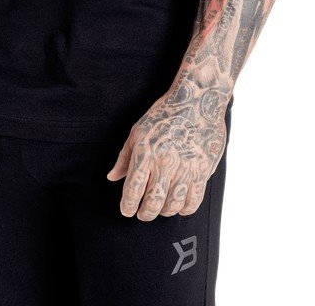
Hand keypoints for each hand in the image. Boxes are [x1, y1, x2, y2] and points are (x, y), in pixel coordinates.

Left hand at [105, 93, 226, 220]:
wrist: (196, 100)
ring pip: (173, 205)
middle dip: (145, 214)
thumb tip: (112, 177)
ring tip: (160, 208)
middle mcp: (165, 164)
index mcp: (146, 154)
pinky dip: (185, 209)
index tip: (127, 211)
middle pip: (153, 203)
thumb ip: (124, 157)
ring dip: (164, 212)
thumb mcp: (138, 131)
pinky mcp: (202, 170)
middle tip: (142, 214)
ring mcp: (185, 168)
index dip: (127, 206)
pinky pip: (194, 200)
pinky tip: (180, 206)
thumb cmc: (164, 114)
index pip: (133, 190)